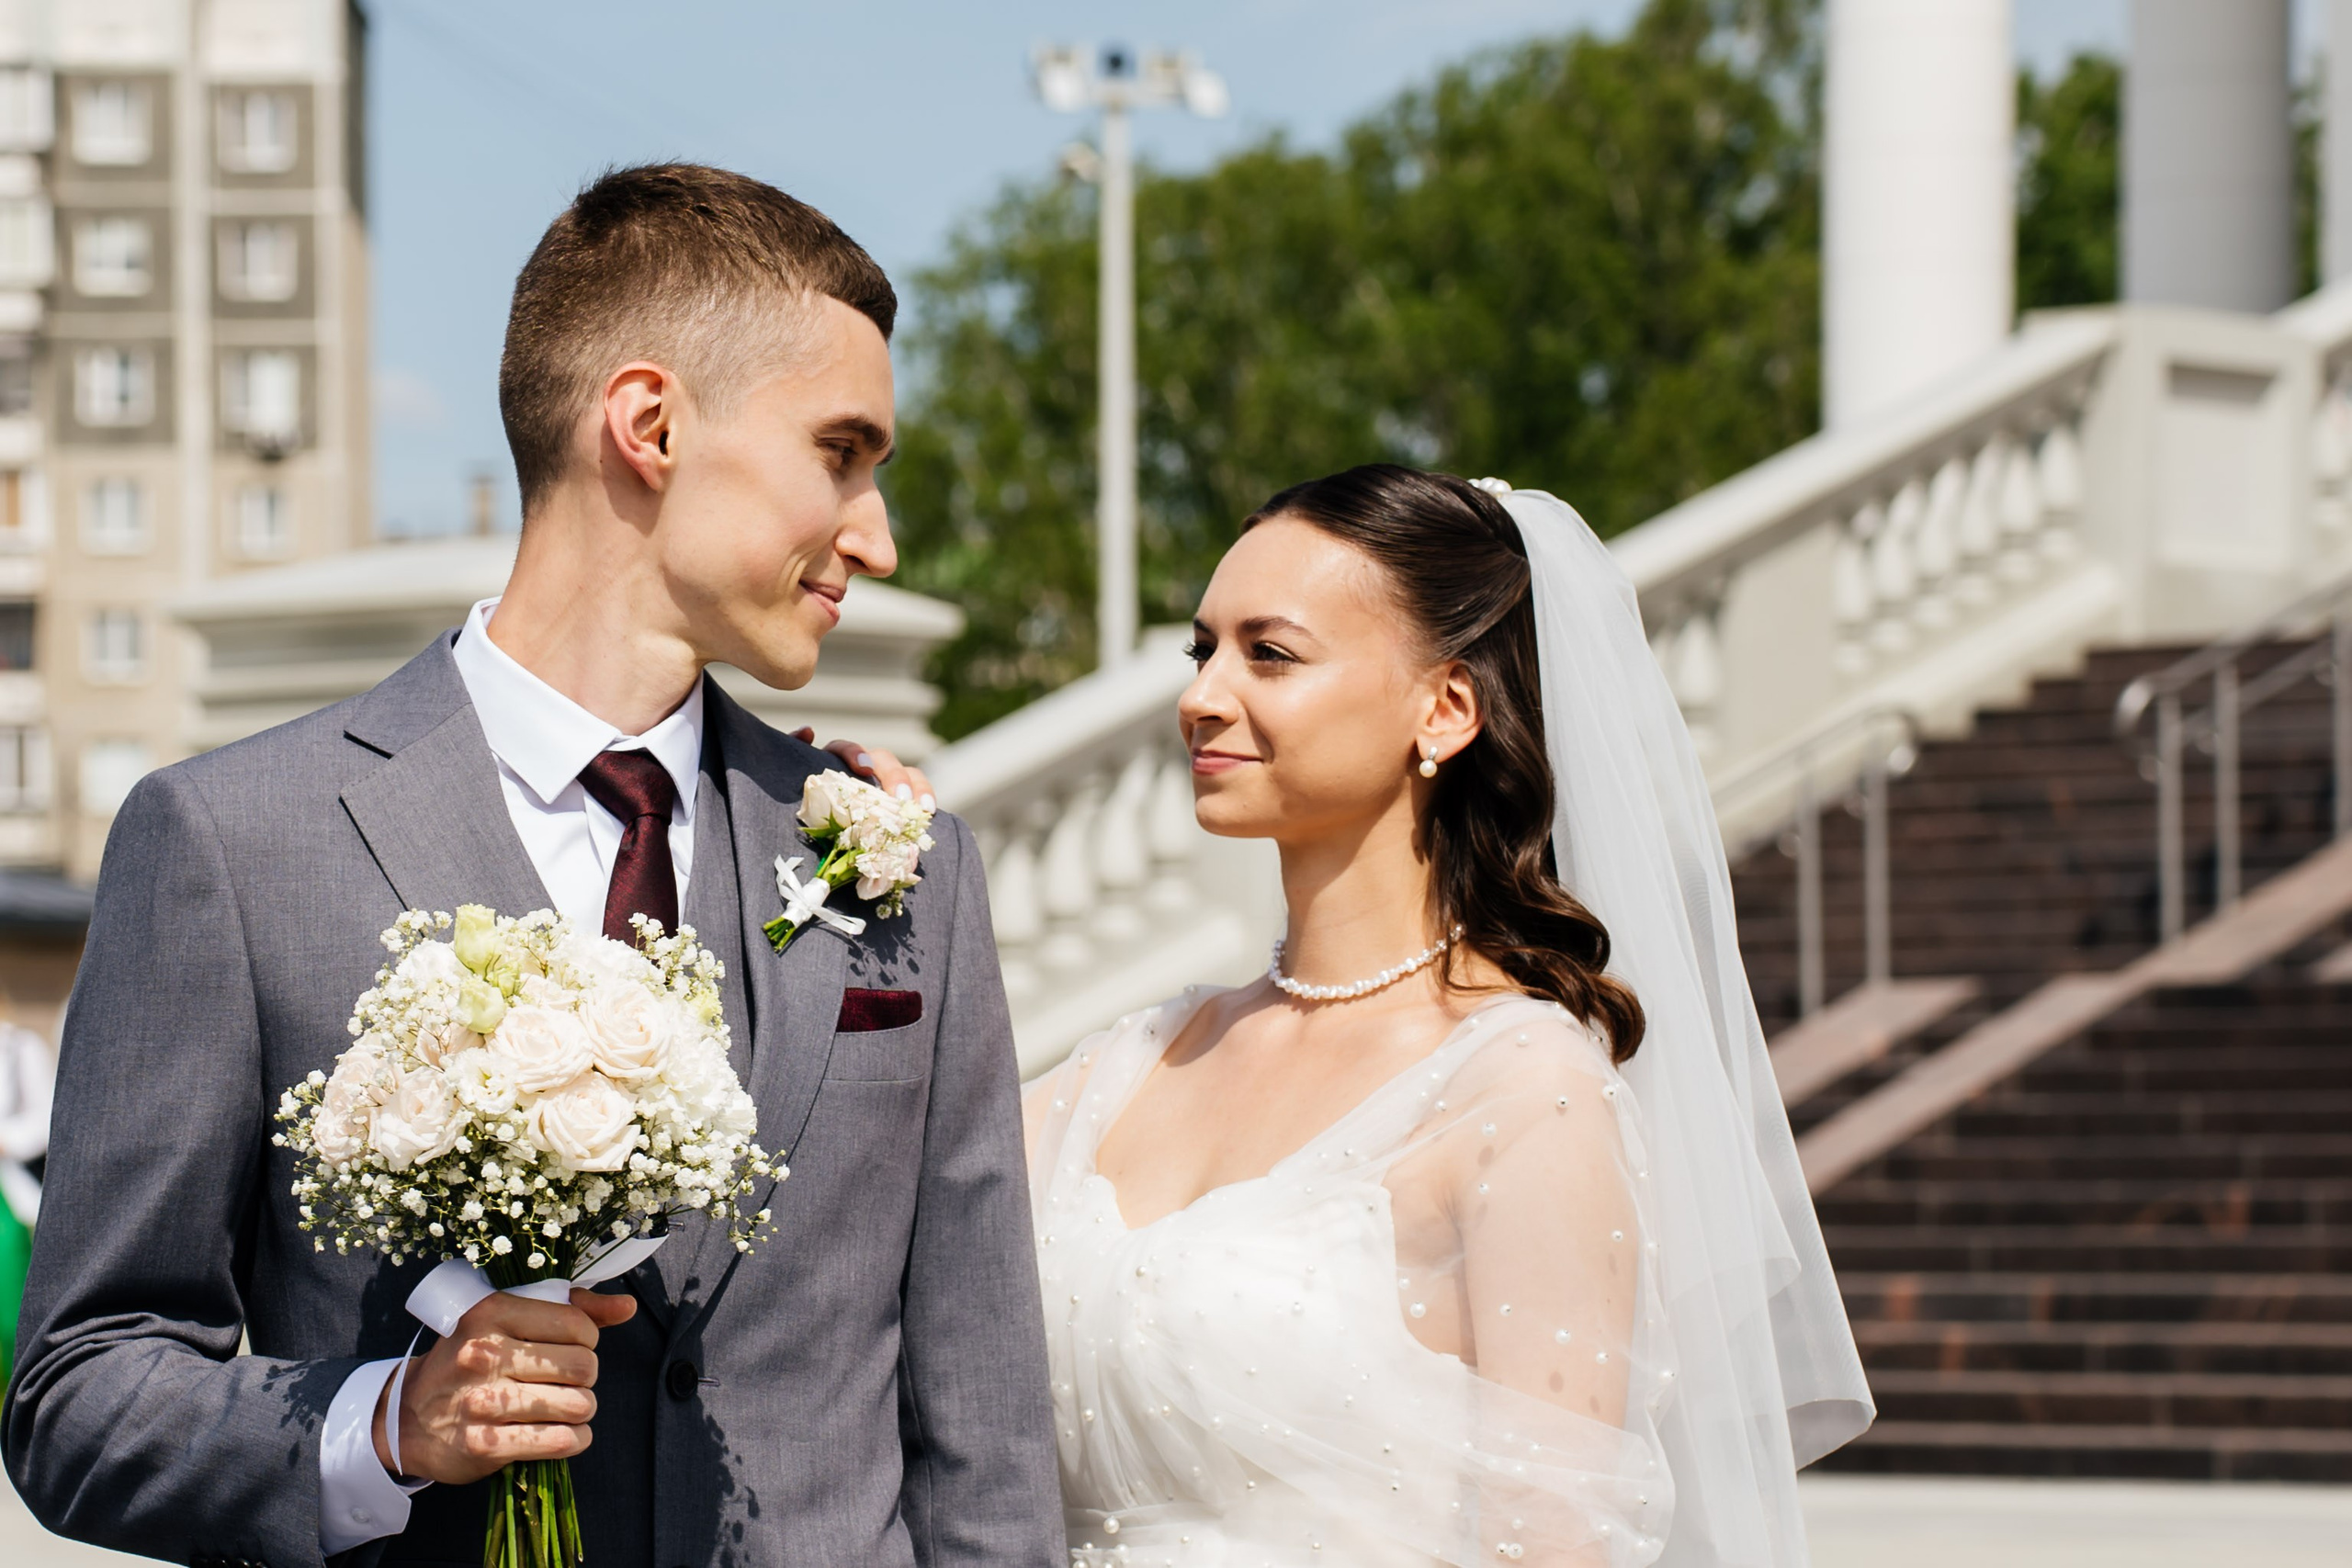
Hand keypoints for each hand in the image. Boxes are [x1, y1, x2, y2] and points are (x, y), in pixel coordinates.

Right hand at [372, 1287, 636, 1484]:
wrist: (407, 1417)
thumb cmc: (470, 1362)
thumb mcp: (508, 1319)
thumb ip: (571, 1308)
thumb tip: (625, 1306)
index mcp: (491, 1313)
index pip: (575, 1324)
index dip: (586, 1340)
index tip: (571, 1348)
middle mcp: (485, 1354)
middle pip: (582, 1366)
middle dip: (586, 1377)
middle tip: (569, 1382)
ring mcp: (484, 1401)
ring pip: (577, 1404)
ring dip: (582, 1410)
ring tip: (566, 1408)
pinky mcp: (485, 1444)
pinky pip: (560, 1441)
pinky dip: (574, 1440)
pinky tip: (564, 1435)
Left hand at [791, 729, 935, 809]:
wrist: (819, 830)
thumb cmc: (807, 799)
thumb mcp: (795, 775)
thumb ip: (795, 750)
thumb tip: (808, 731)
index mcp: (838, 761)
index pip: (847, 748)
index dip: (856, 754)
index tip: (863, 769)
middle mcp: (867, 768)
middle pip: (886, 761)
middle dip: (896, 778)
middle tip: (900, 799)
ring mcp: (887, 785)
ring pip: (910, 776)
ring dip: (920, 789)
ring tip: (924, 810)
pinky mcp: (900, 803)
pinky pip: (918, 799)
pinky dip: (927, 802)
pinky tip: (931, 816)